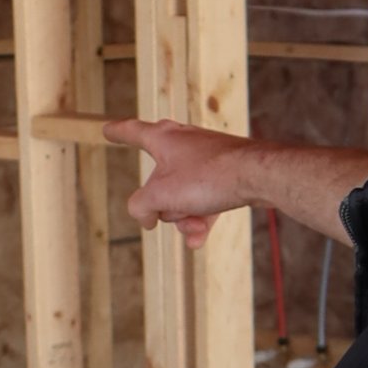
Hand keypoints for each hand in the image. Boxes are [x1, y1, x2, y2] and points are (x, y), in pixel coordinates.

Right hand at [127, 119, 260, 248]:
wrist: (259, 175)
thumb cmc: (209, 177)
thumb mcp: (161, 196)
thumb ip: (141, 207)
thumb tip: (146, 217)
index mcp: (163, 138)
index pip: (131, 132)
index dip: (117, 133)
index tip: (107, 130)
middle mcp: (184, 143)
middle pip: (158, 180)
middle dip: (163, 205)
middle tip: (168, 213)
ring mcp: (207, 158)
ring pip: (182, 195)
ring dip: (184, 217)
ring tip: (195, 226)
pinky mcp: (226, 175)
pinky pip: (203, 201)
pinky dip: (201, 219)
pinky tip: (200, 238)